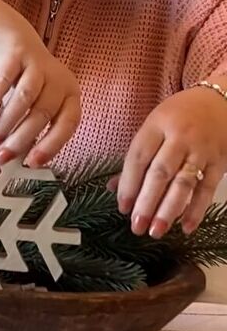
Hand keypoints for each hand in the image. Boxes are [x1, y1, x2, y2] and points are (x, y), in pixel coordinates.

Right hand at [0, 1, 81, 176]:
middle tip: (1, 157)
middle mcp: (58, 79)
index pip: (67, 124)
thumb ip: (23, 133)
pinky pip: (4, 80)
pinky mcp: (15, 53)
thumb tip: (11, 164)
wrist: (6, 38)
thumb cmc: (21, 81)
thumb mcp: (28, 108)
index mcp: (69, 95)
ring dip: (6, 123)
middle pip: (42, 114)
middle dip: (19, 140)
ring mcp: (37, 64)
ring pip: (25, 99)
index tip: (32, 163)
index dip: (51, 145)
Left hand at [112, 78, 226, 238]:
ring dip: (169, 210)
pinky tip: (186, 227)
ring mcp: (202, 150)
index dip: (129, 185)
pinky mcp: (220, 161)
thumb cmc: (179, 116)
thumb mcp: (153, 126)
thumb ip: (136, 158)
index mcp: (157, 125)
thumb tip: (113, 188)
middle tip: (136, 225)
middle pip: (160, 173)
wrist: (221, 100)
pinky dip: (197, 209)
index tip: (123, 207)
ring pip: (184, 183)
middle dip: (147, 202)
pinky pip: (207, 188)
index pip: (139, 158)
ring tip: (156, 230)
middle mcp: (180, 137)